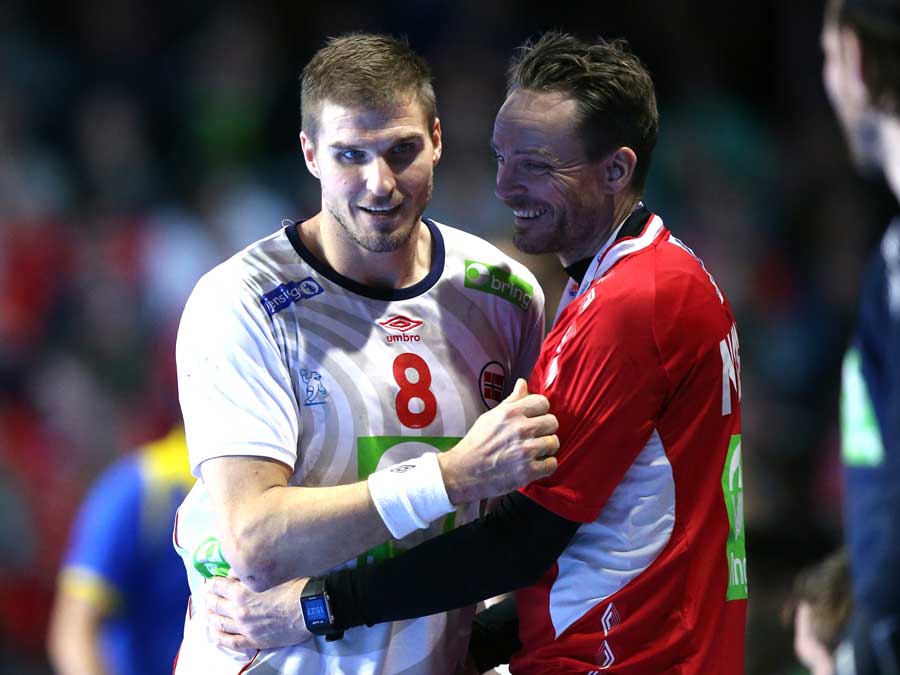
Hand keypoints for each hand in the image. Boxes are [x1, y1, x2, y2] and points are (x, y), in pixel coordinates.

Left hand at [205, 575, 312, 650]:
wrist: (308, 609)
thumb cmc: (293, 586)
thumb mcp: (270, 572)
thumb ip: (248, 574)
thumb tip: (234, 573)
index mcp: (241, 592)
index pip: (217, 586)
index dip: (213, 582)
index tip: (212, 582)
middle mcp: (238, 610)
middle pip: (215, 604)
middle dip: (209, 598)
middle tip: (208, 596)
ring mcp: (244, 628)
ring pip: (219, 623)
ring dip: (211, 617)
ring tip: (209, 613)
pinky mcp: (253, 640)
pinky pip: (230, 642)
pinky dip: (219, 638)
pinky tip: (214, 634)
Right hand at [439, 378, 557, 503]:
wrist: (464, 471)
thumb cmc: (476, 443)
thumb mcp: (490, 416)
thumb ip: (511, 401)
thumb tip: (523, 383)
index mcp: (510, 413)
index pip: (543, 403)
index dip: (540, 410)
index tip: (535, 418)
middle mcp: (520, 429)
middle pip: (552, 422)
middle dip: (545, 429)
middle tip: (535, 436)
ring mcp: (526, 450)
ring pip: (554, 442)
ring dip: (546, 448)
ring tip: (534, 451)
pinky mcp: (528, 471)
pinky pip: (552, 464)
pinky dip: (546, 465)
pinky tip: (536, 464)